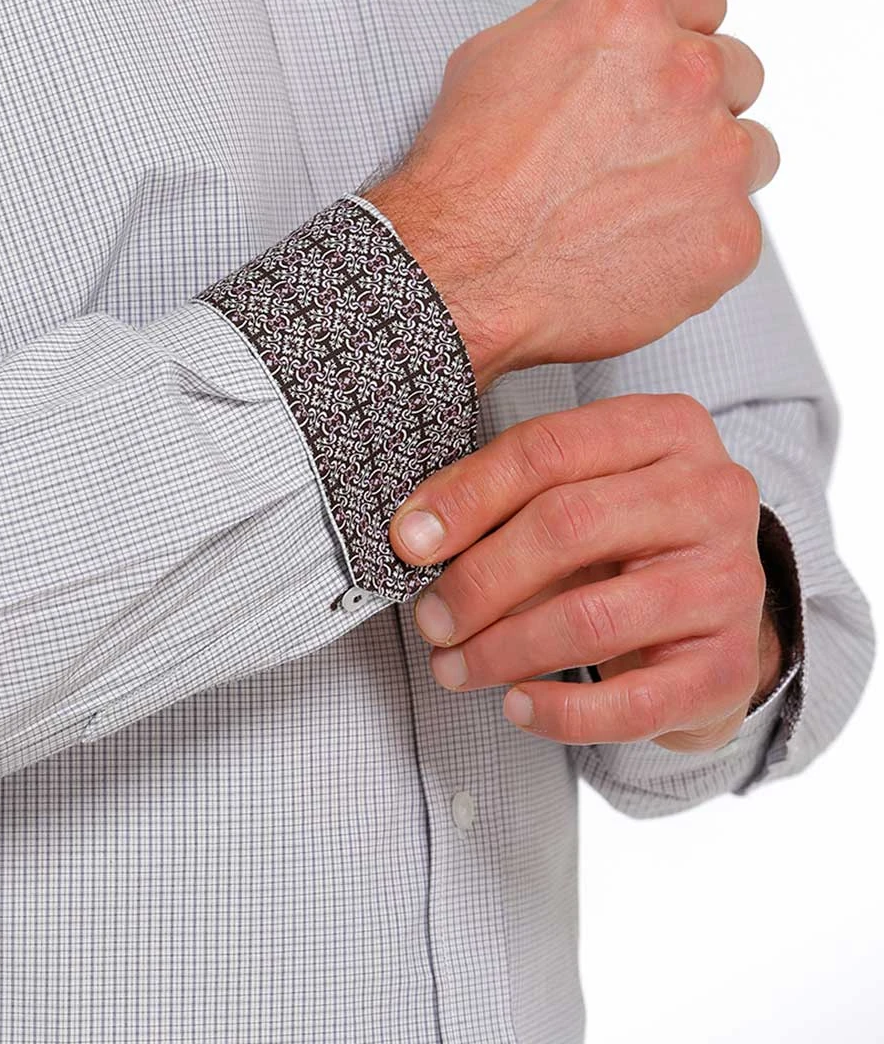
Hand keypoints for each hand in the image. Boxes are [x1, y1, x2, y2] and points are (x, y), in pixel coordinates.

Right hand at [367, 0, 779, 385]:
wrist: (462, 267)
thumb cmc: (467, 166)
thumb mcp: (499, 52)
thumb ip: (578, 11)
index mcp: (632, 15)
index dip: (675, 33)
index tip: (660, 63)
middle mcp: (687, 74)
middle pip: (738, 70)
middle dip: (697, 101)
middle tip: (640, 140)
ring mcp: (719, 157)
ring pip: (751, 149)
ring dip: (711, 166)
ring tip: (641, 199)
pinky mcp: (731, 233)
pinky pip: (737, 225)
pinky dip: (698, 237)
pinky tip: (639, 245)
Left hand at [389, 392, 777, 749]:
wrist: (711, 621)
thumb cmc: (623, 541)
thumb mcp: (576, 492)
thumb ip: (504, 495)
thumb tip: (417, 534)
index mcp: (669, 428)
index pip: (550, 448)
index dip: (468, 495)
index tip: (408, 540)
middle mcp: (713, 494)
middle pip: (567, 525)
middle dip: (480, 578)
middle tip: (430, 618)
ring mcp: (731, 582)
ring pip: (591, 617)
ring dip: (503, 650)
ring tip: (453, 666)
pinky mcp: (730, 668)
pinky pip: (633, 702)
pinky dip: (562, 712)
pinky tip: (516, 706)